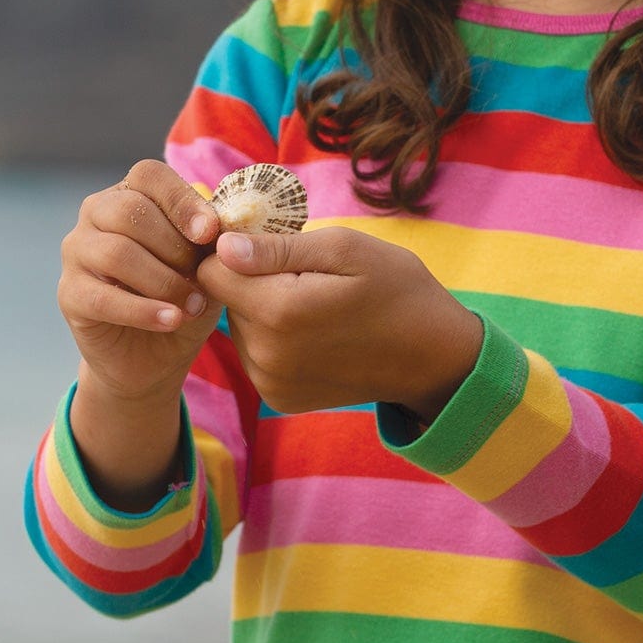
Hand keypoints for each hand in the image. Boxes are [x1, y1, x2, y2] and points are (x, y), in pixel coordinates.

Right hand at [57, 159, 223, 403]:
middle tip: (204, 279)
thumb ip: (212, 240)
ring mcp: (77, 252)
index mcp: (130, 194)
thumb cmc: (185, 296)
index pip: (148, 174)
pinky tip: (171, 320)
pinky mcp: (69, 293)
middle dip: (175, 247)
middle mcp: (96, 214)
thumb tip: (220, 225)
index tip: (210, 233)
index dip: (181, 200)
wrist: (156, 355)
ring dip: (164, 282)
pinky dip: (143, 310)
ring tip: (193, 306)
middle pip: (129, 210)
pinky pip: (103, 297)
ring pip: (116, 252)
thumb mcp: (209, 265)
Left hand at [195, 225, 483, 421]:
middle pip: (225, 300)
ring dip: (264, 311)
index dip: (232, 249)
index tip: (268, 243)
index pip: (210, 270)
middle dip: (252, 280)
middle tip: (305, 275)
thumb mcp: (346, 249)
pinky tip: (314, 334)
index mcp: (279, 310)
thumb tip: (222, 246)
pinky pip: (256, 356)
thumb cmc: (396, 289)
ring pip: (239, 328)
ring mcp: (271, 383)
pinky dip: (276, 341)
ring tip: (314, 305)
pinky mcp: (279, 399)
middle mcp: (266, 354)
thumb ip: (278, 248)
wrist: (433, 356)